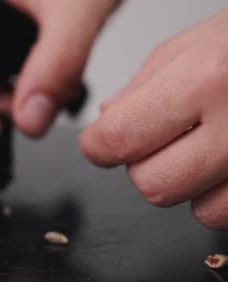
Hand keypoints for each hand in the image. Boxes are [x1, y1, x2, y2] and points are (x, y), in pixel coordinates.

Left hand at [80, 10, 227, 228]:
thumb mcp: (206, 38)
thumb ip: (148, 82)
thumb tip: (108, 119)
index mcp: (208, 79)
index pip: (117, 139)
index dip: (98, 146)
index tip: (99, 143)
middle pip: (152, 184)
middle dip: (145, 164)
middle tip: (162, 139)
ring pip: (197, 210)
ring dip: (190, 184)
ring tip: (210, 147)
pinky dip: (225, 196)